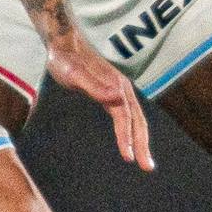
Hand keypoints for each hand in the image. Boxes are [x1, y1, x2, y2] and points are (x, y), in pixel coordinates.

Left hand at [48, 38, 152, 170]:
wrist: (64, 44)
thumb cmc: (65, 60)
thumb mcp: (75, 74)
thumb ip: (95, 87)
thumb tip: (118, 98)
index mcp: (115, 86)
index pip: (125, 117)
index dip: (127, 138)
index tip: (128, 158)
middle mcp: (122, 89)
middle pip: (137, 120)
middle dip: (142, 144)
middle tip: (147, 167)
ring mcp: (119, 91)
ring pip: (135, 119)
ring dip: (141, 140)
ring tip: (144, 160)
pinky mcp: (113, 92)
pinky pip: (128, 115)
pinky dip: (133, 130)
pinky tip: (132, 141)